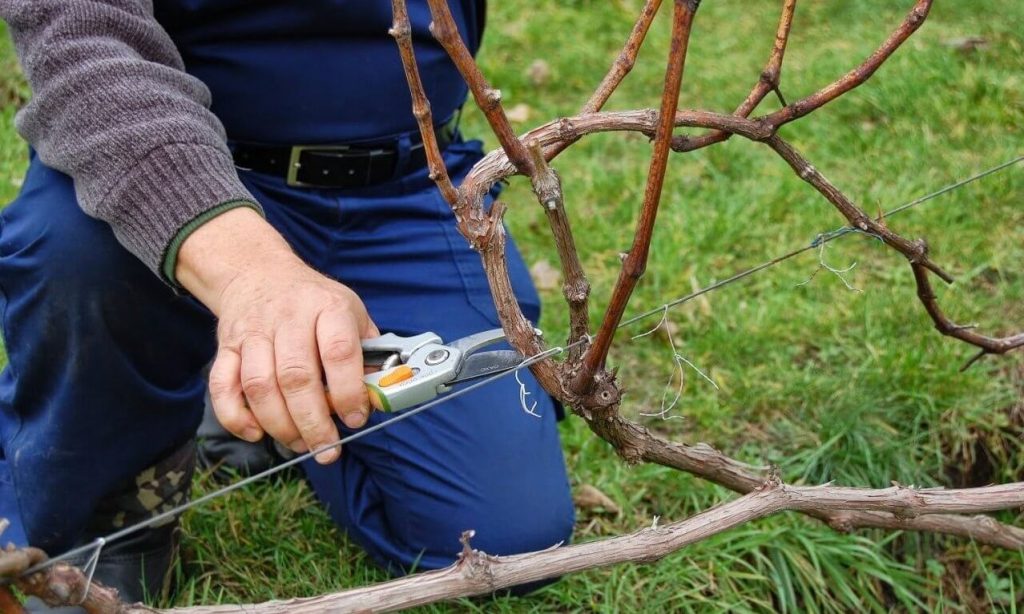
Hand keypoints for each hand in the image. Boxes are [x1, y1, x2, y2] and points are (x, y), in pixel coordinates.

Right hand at [176, 208, 378, 463]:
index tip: (355, 419)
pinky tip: (256, 433)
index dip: (348, 391)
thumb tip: (378, 397)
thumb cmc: (314, 301)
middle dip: (313, 421)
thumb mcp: (351, 312)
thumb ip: (367, 353)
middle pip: (296, 377)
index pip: (339, 351)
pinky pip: (222, 386)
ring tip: (299, 444)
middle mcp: (288, 318)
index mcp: (327, 307)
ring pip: (259, 386)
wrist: (259, 273)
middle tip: (327, 449)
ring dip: (279, 424)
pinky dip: (235, 416)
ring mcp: (253, 332)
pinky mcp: (226, 347)